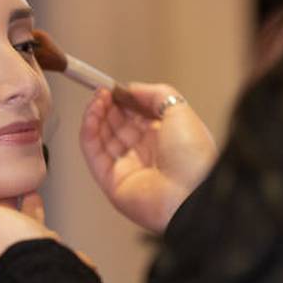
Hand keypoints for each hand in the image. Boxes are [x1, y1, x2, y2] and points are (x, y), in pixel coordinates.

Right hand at [80, 83, 216, 233]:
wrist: (189, 195)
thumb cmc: (193, 157)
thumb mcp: (180, 111)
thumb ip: (155, 94)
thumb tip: (131, 88)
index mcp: (166, 139)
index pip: (137, 116)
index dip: (124, 100)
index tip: (115, 87)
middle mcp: (146, 154)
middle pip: (117, 125)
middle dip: (108, 106)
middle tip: (102, 91)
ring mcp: (127, 168)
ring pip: (102, 137)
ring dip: (96, 115)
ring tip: (97, 98)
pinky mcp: (110, 181)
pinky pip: (94, 152)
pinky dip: (89, 131)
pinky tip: (92, 114)